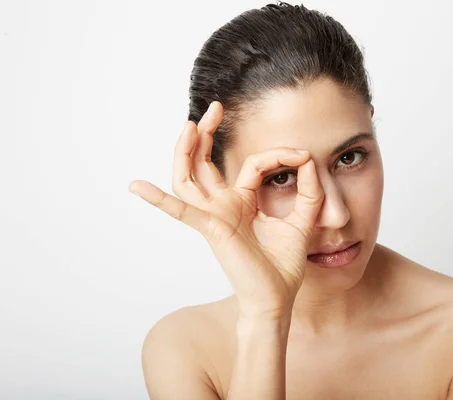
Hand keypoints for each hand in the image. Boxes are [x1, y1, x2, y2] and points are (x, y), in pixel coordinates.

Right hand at [129, 101, 323, 319]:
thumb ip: (309, 191)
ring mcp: (214, 217)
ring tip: (190, 124)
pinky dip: (159, 200)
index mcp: (243, 202)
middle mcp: (224, 207)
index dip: (277, 154)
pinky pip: (182, 212)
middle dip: (207, 134)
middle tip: (215, 108)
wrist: (276, 299)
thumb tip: (308, 159)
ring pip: (188, 178)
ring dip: (186, 151)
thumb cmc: (283, 266)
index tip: (302, 154)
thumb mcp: (302, 220)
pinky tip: (136, 186)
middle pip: (204, 164)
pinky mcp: (212, 229)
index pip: (253, 164)